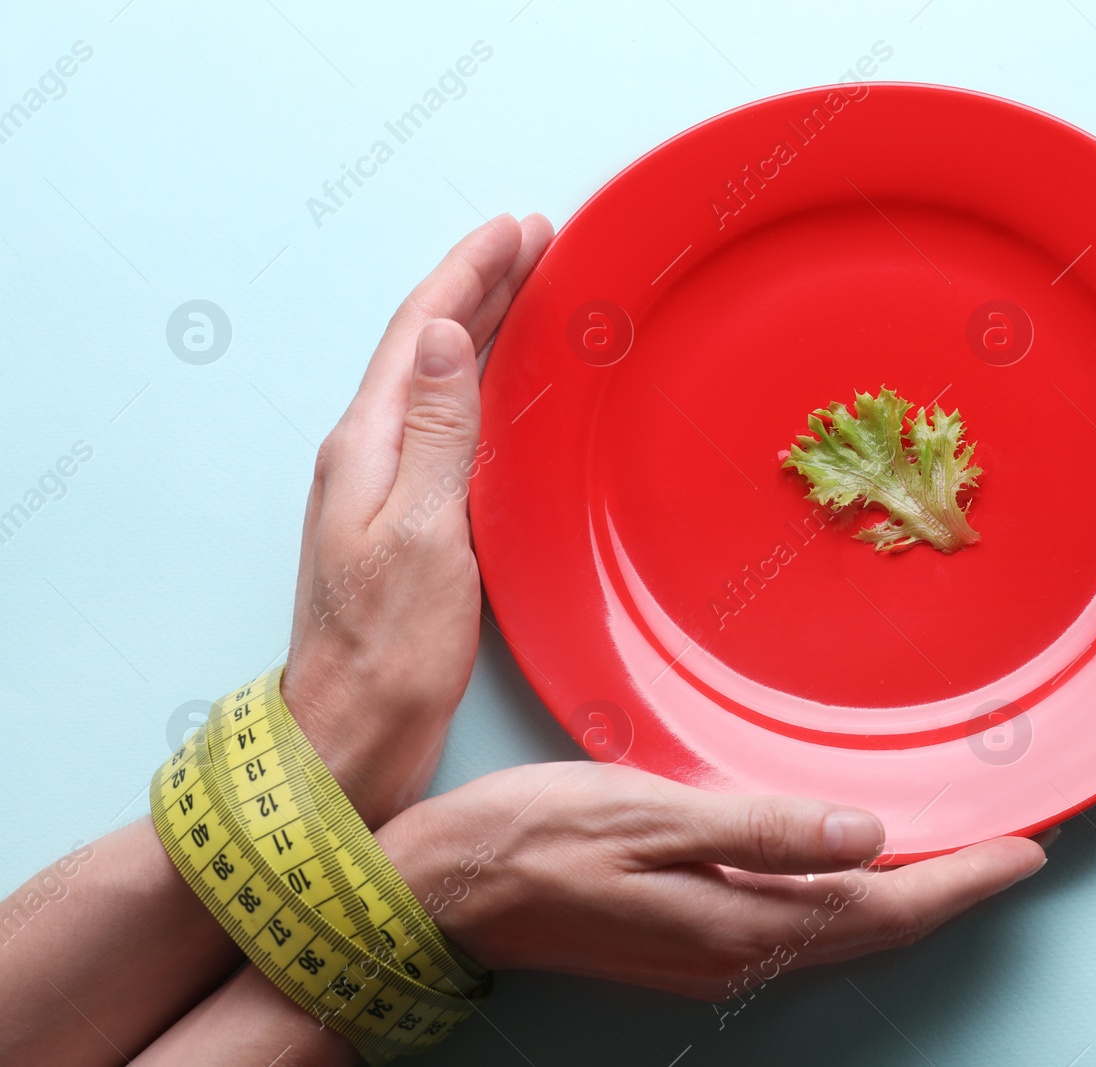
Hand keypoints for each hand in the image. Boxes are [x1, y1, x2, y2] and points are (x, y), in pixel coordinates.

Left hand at [281, 213, 551, 823]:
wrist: (351, 737)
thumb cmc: (388, 652)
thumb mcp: (423, 533)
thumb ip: (438, 433)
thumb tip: (449, 338)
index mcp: (367, 446)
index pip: (422, 331)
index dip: (471, 271)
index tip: (519, 228)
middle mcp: (368, 457)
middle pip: (427, 346)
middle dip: (479, 285)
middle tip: (533, 242)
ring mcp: (383, 489)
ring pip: (436, 383)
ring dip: (479, 329)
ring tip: (524, 292)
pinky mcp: (407, 523)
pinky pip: (446, 429)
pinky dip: (481, 389)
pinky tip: (505, 393)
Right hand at [378, 762, 1047, 999]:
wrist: (442, 890)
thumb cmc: (534, 838)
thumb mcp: (649, 814)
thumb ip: (760, 829)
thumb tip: (866, 835)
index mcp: (737, 925)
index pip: (884, 908)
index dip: (963, 881)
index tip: (1028, 851)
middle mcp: (735, 957)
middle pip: (874, 932)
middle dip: (952, 894)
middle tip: (1012, 853)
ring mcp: (708, 960)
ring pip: (838, 935)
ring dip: (905, 900)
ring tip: (955, 858)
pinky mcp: (684, 947)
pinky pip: (797, 931)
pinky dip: (848, 901)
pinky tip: (852, 868)